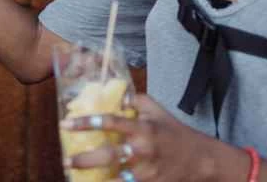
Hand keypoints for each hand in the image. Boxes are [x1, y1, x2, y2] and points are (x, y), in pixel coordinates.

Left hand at [63, 94, 217, 181]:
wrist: (200, 160)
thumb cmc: (174, 132)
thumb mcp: (157, 110)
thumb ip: (135, 100)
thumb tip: (116, 94)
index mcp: (143, 128)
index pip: (112, 122)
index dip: (88, 122)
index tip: (67, 123)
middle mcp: (143, 150)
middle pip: (109, 155)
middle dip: (85, 159)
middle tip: (66, 160)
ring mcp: (146, 171)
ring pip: (115, 177)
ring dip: (94, 178)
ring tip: (75, 177)